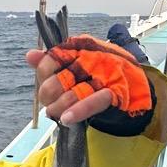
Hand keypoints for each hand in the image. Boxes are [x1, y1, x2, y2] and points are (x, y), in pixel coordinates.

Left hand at [26, 35, 151, 124]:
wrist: (136, 85)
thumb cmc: (101, 73)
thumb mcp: (77, 62)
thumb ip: (53, 61)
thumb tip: (30, 56)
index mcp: (81, 47)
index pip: (52, 59)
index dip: (43, 74)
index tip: (44, 84)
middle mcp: (92, 58)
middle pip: (59, 79)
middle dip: (49, 95)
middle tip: (50, 103)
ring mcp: (105, 75)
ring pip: (72, 93)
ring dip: (59, 107)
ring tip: (55, 114)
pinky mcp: (116, 92)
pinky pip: (93, 101)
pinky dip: (78, 111)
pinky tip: (66, 119)